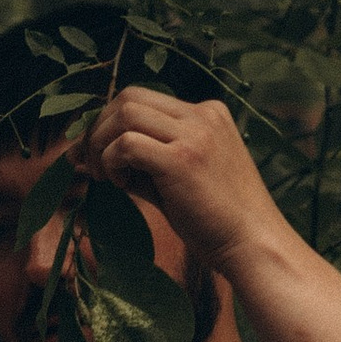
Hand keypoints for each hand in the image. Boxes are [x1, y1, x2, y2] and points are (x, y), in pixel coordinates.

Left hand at [77, 88, 290, 277]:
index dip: (110, 122)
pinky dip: (112, 162)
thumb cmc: (217, 220)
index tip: (93, 152)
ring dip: (101, 144)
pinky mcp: (183, 159)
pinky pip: (126, 144)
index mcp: (208, 114)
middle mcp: (203, 115)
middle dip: (98, 127)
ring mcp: (195, 133)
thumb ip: (147, 161)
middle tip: (87, 162)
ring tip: (105, 177)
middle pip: (129, 97)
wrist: (253, 244)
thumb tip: (99, 156)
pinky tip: (120, 186)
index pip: (144, 99)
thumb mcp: (181, 178)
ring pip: (125, 113)